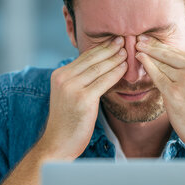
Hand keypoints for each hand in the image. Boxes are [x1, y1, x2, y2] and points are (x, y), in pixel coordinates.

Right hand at [36, 37, 127, 160]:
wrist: (57, 144)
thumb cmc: (66, 123)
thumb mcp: (67, 96)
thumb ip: (77, 82)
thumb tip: (96, 70)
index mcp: (59, 75)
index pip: (83, 58)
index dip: (100, 48)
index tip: (113, 41)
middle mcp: (63, 78)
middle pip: (91, 59)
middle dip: (109, 49)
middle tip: (123, 39)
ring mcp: (72, 88)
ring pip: (99, 68)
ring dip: (115, 58)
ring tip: (127, 51)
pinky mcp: (82, 99)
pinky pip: (104, 82)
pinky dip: (116, 73)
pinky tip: (125, 68)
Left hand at [135, 36, 184, 158]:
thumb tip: (167, 60)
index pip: (178, 52)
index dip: (161, 45)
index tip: (149, 39)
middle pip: (168, 54)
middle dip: (151, 45)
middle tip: (138, 37)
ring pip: (161, 63)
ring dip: (146, 54)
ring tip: (135, 47)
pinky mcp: (174, 92)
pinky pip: (156, 75)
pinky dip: (146, 65)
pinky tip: (139, 58)